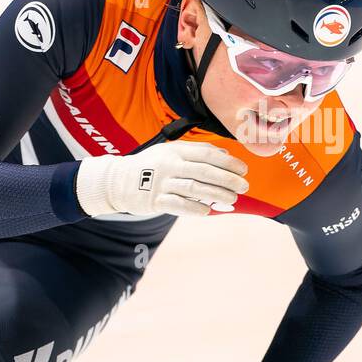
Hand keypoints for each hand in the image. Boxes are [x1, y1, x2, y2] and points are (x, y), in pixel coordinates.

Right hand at [75, 140, 248, 216]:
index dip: (228, 162)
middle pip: (205, 171)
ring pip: (195, 188)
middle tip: (244, 186)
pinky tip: (207, 211)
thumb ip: (196, 151)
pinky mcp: (154, 200)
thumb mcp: (169, 151)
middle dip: (228, 179)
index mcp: (175, 151)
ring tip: (232, 199)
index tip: (243, 170)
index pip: (207, 154)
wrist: (117, 181)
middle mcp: (169, 165)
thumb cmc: (150, 166)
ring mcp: (161, 183)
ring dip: (217, 194)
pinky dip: (195, 208)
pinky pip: (178, 205)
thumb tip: (225, 154)